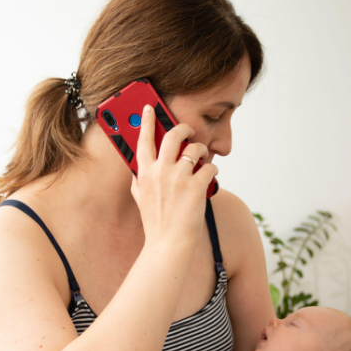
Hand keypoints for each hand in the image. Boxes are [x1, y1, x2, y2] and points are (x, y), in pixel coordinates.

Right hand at [130, 105, 218, 247]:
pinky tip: (211, 176)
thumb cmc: (155, 222)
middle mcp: (160, 171)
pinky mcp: (196, 186)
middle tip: (189, 130)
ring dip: (202, 150)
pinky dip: (212, 170)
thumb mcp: (139, 198)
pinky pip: (209, 167)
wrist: (168, 243)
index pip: (143, 139)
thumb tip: (138, 168)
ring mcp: (178, 178)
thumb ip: (138, 180)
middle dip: (183, 128)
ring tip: (202, 159)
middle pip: (173, 135)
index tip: (149, 107)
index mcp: (144, 172)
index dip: (146, 120)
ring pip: (195, 149)